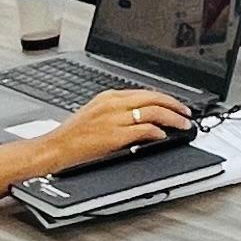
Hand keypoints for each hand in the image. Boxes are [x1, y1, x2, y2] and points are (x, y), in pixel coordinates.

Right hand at [36, 86, 194, 174]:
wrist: (54, 148)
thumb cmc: (72, 135)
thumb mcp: (95, 113)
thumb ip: (117, 111)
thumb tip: (141, 117)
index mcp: (109, 96)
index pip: (145, 92)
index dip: (164, 98)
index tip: (175, 104)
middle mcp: (113, 103)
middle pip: (153, 98)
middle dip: (175, 105)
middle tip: (187, 113)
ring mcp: (114, 119)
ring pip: (153, 112)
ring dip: (173, 118)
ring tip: (183, 124)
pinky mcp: (115, 135)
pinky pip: (144, 129)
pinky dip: (157, 131)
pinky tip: (163, 135)